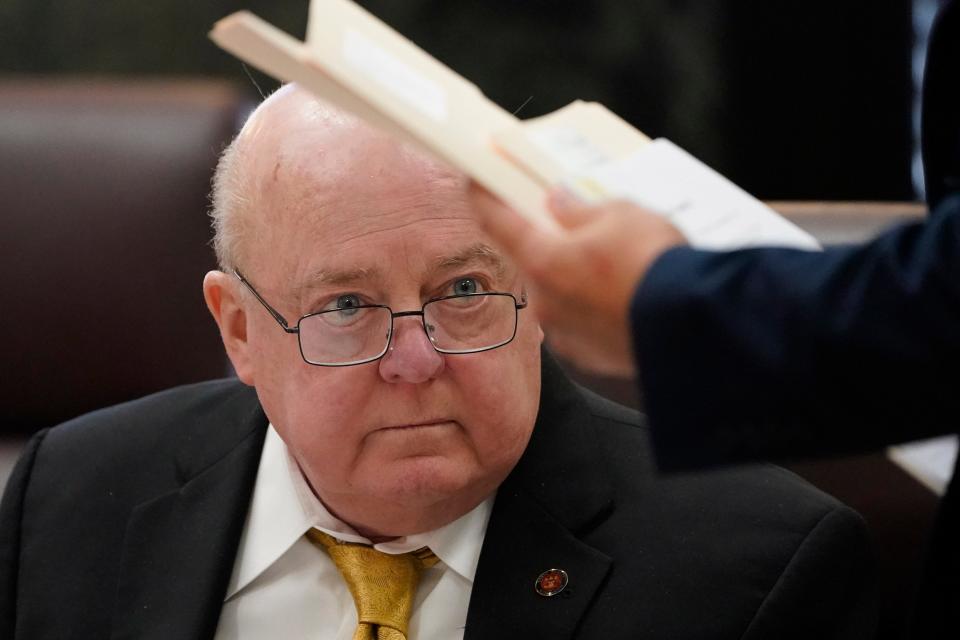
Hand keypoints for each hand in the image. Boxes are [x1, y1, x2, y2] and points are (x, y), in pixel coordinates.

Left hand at [469, 185, 685, 376]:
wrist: (694, 325)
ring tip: (613, 261)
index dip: (483, 197)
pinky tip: (621, 293)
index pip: (496, 221)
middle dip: (546, 241)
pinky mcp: (589, 355)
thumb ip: (579, 209)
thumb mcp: (620, 213)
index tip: (476, 181)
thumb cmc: (655, 263)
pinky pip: (580, 321)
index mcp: (542, 259)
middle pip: (531, 260)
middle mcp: (545, 300)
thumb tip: (559, 204)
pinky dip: (592, 306)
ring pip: (558, 293)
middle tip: (571, 223)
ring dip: (572, 276)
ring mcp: (565, 332)